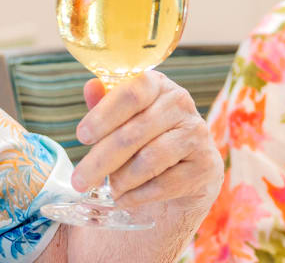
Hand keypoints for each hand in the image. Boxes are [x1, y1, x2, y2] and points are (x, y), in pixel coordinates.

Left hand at [71, 70, 222, 210]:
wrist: (183, 175)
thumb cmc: (145, 140)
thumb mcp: (123, 120)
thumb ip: (106, 105)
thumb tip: (91, 87)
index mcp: (157, 85)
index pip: (130, 94)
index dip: (103, 115)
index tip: (81, 137)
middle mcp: (180, 103)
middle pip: (134, 133)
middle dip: (101, 160)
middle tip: (78, 181)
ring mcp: (197, 133)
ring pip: (149, 160)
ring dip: (121, 180)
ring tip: (109, 189)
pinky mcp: (206, 165)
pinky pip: (164, 184)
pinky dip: (138, 196)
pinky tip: (125, 199)